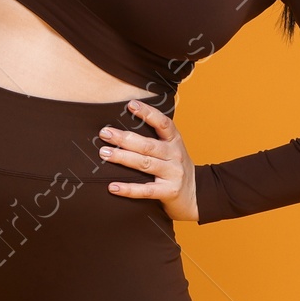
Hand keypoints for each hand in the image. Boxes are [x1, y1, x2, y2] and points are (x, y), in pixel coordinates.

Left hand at [98, 101, 197, 222]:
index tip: (131, 104)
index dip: (148, 113)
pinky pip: (145, 190)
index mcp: (175, 141)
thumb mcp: (172, 149)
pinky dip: (128, 189)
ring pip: (144, 164)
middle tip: (105, 133)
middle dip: (124, 138)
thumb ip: (155, 139)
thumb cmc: (175, 168)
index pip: (163, 123)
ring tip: (104, 153)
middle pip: (148, 145)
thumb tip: (122, 128)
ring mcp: (173, 174)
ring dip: (122, 157)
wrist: (195, 195)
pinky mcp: (168, 192)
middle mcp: (175, 156)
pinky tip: (112, 187)